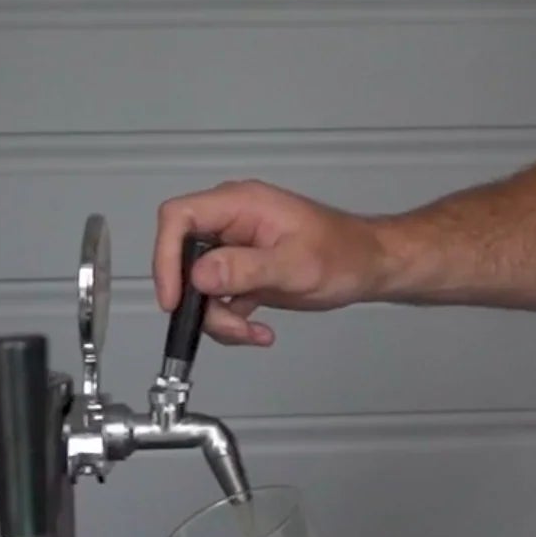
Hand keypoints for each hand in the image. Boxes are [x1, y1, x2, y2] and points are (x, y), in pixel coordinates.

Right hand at [152, 180, 392, 347]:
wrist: (369, 266)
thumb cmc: (344, 254)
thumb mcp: (294, 265)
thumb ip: (245, 269)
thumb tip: (198, 275)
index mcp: (240, 204)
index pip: (178, 218)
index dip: (165, 256)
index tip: (175, 297)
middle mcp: (232, 222)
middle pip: (183, 257)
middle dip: (198, 299)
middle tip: (225, 323)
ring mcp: (236, 247)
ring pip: (198, 285)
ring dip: (217, 317)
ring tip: (250, 331)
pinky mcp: (243, 272)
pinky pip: (217, 298)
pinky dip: (230, 321)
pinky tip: (258, 330)